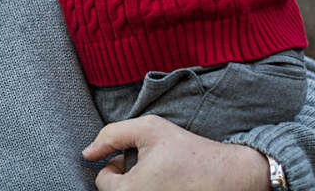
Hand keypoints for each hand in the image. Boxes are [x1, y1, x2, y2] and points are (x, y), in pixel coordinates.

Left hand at [84, 116, 268, 190]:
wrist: (227, 175)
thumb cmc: (187, 150)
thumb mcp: (148, 129)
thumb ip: (111, 135)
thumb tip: (87, 153)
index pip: (102, 182)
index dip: (115, 164)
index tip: (136, 156)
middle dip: (126, 178)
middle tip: (150, 165)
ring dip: (139, 185)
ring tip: (160, 176)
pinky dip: (152, 190)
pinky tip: (169, 184)